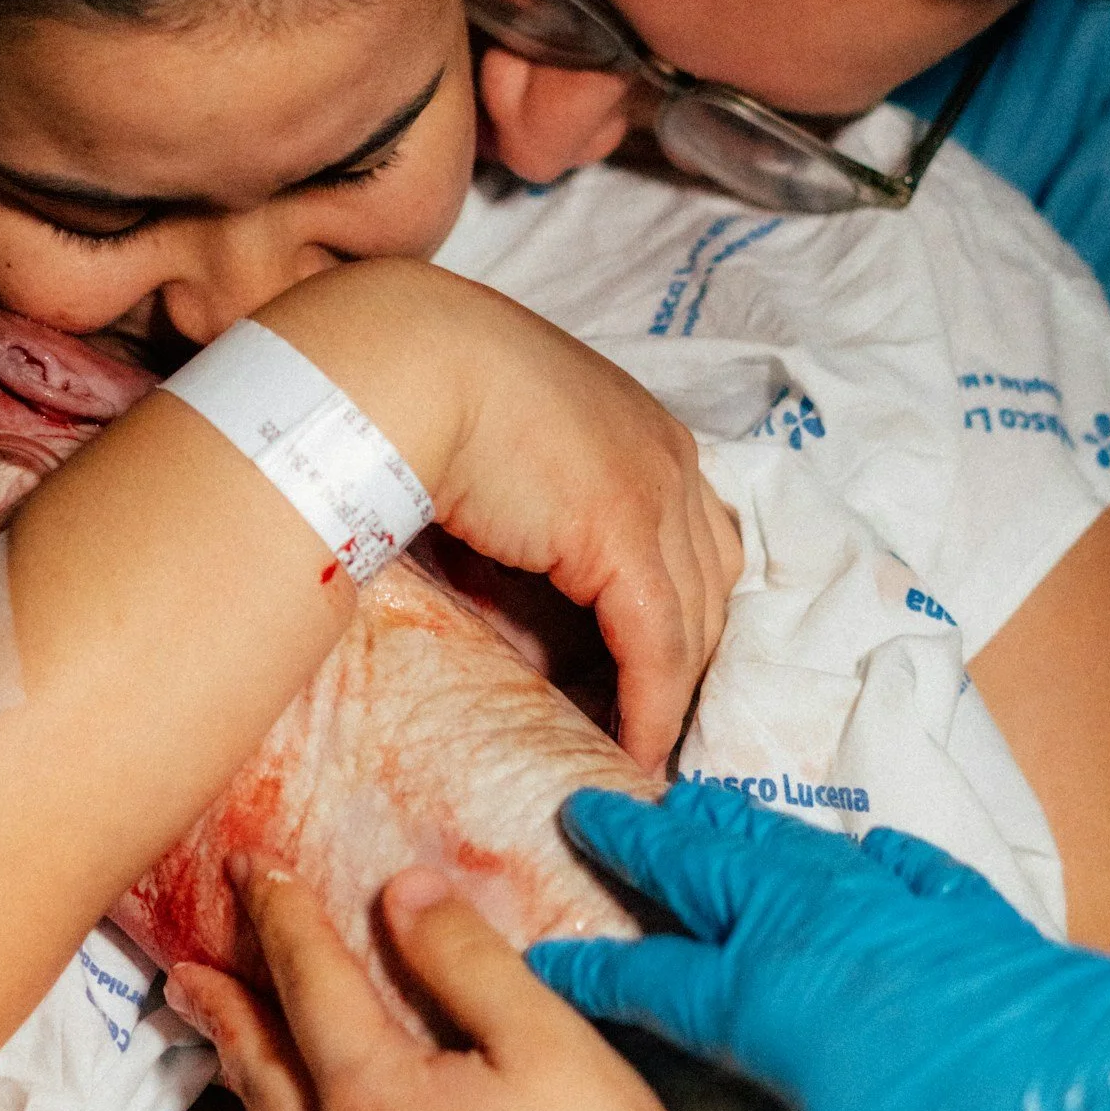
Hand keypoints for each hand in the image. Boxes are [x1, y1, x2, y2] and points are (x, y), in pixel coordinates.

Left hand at [164, 850, 703, 1110]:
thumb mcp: (549, 1043)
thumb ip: (464, 959)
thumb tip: (398, 891)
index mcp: (371, 1101)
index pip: (308, 982)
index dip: (280, 916)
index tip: (248, 867)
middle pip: (261, 1068)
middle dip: (225, 1008)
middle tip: (184, 970)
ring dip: (250, 1077)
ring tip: (229, 1043)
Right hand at [264, 262, 741, 768]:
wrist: (400, 360)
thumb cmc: (421, 401)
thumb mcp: (500, 470)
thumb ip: (529, 544)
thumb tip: (531, 638)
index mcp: (640, 431)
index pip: (690, 543)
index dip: (675, 617)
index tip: (647, 679)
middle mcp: (668, 457)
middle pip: (709, 584)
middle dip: (687, 661)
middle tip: (652, 726)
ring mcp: (656, 491)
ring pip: (696, 622)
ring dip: (672, 694)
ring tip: (639, 749)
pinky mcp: (627, 533)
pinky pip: (661, 646)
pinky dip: (652, 706)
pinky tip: (633, 750)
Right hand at [532, 779, 1109, 1110]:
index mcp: (765, 1002)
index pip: (649, 977)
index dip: (588, 969)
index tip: (540, 958)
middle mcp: (817, 936)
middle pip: (707, 872)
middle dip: (640, 842)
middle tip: (590, 810)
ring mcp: (898, 915)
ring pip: (793, 850)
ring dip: (735, 826)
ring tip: (694, 803)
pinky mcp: (973, 922)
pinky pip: (908, 868)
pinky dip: (872, 851)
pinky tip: (867, 847)